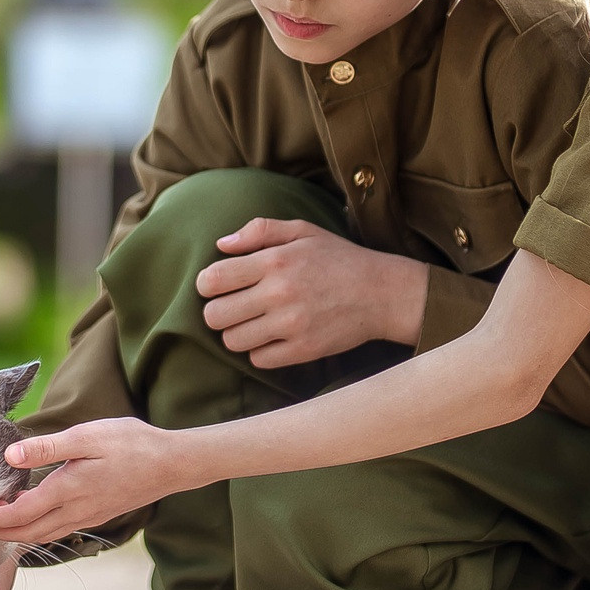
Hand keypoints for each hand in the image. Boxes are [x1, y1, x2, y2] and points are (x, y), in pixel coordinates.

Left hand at [0, 418, 204, 549]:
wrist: (171, 465)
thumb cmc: (131, 444)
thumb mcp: (87, 436)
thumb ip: (47, 447)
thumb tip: (9, 456)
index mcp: (68, 490)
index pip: (22, 513)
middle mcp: (76, 511)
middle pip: (30, 533)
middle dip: (3, 533)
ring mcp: (88, 517)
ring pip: (46, 535)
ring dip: (21, 534)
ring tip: (1, 525)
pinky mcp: (98, 515)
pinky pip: (60, 530)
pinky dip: (40, 530)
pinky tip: (36, 519)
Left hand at [194, 217, 429, 366]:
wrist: (383, 293)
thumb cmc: (338, 258)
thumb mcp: (303, 230)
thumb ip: (259, 231)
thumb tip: (221, 244)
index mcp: (275, 260)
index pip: (212, 280)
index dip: (206, 285)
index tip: (217, 286)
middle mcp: (280, 293)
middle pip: (215, 316)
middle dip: (217, 312)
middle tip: (234, 308)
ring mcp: (291, 325)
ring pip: (232, 341)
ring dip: (237, 333)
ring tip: (253, 323)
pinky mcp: (303, 350)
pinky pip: (258, 360)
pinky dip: (260, 351)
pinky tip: (273, 338)